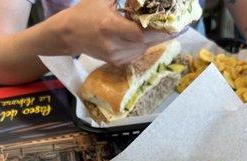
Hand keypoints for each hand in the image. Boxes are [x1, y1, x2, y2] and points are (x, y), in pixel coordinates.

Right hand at [54, 0, 176, 64]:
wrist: (69, 34)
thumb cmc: (86, 11)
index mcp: (109, 27)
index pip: (140, 33)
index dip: (160, 31)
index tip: (176, 25)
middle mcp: (113, 45)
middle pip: (145, 43)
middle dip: (162, 34)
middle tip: (177, 25)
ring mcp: (114, 56)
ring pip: (143, 49)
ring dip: (154, 39)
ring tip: (164, 28)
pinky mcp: (115, 62)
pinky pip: (136, 54)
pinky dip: (144, 45)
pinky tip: (146, 36)